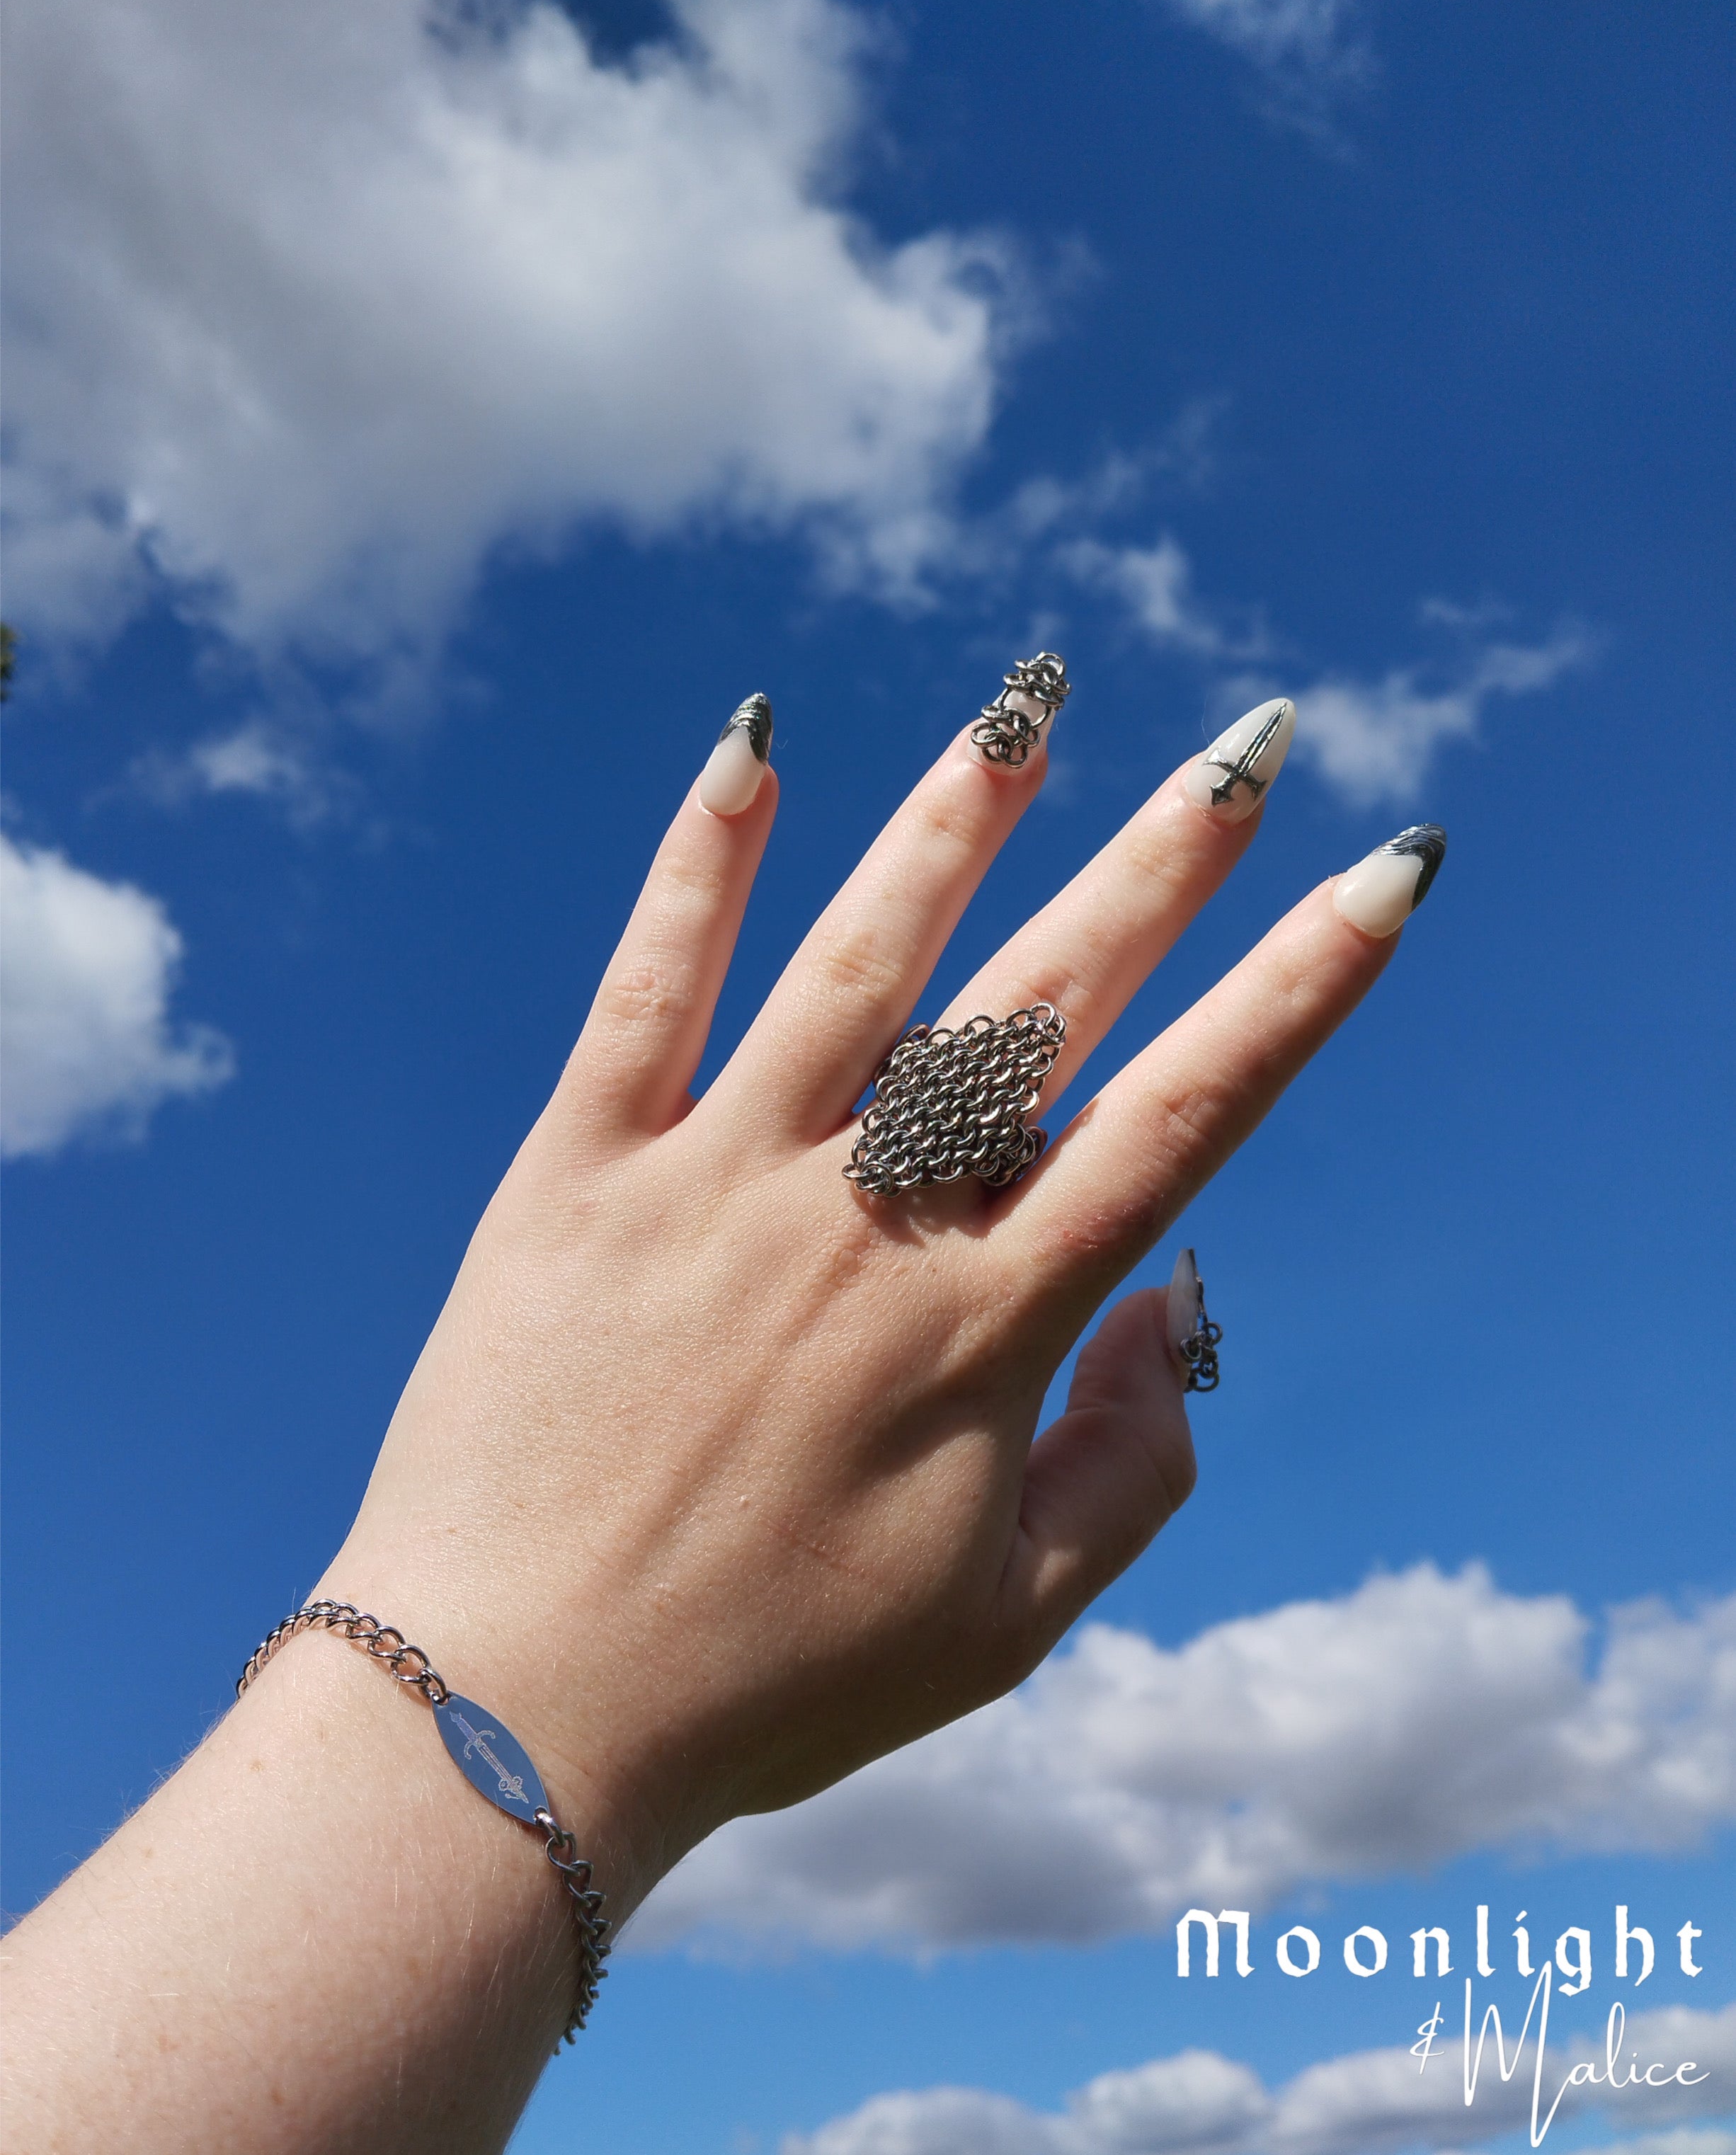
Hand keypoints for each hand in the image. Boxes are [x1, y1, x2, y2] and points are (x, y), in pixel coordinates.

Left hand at [320, 693, 1419, 1898]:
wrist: (510, 1717)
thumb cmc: (769, 1685)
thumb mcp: (1004, 1626)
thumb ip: (1135, 1467)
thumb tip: (1182, 1300)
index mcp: (985, 1331)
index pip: (1182, 1120)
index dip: (1297, 991)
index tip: (1381, 878)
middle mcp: (867, 1227)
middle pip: (1045, 1007)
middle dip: (1163, 867)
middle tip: (1246, 744)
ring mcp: (716, 1183)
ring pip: (861, 962)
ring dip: (957, 823)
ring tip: (1032, 703)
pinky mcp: (577, 1175)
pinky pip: (647, 990)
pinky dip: (700, 866)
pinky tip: (753, 746)